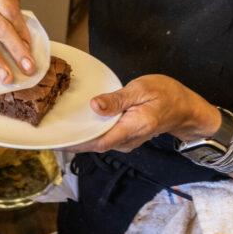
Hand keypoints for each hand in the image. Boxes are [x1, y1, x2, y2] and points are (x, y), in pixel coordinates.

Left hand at [65, 74, 218, 153]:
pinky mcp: (125, 137)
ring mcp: (127, 140)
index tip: (54, 140)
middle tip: (47, 130)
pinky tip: (76, 122)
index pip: (98, 142)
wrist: (185, 107)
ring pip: (98, 142)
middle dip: (71, 140)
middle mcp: (128, 139)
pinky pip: (104, 137)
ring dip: (79, 136)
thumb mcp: (142, 89)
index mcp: (132, 128)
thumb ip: (118, 99)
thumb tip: (95, 105)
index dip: (74, 143)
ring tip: (56, 126)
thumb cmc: (166, 94)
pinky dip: (89, 132)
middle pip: (94, 144)